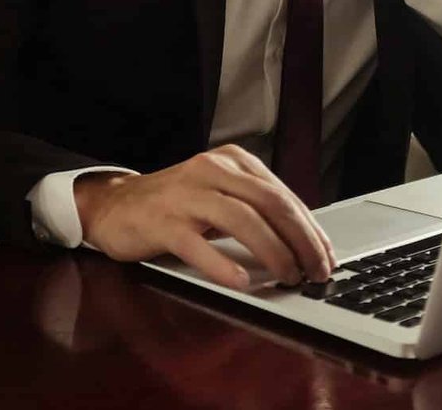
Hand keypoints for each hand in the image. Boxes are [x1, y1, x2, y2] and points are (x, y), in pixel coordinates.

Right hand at [72, 144, 335, 289]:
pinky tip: (242, 281)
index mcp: (231, 161)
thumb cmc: (175, 204)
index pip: (282, 194)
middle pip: (269, 203)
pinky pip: (198, 244)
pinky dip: (222, 264)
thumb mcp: (219, 193)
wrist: (114, 204)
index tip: (326, 256)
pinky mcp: (163, 222)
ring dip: (272, 251)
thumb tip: (302, 243)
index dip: (310, 228)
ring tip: (289, 277)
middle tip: (317, 271)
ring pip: (240, 219)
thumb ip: (255, 208)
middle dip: (301, 240)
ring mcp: (185, 195)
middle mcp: (210, 170)